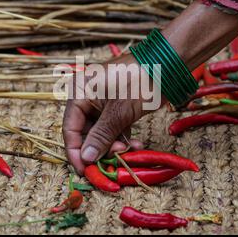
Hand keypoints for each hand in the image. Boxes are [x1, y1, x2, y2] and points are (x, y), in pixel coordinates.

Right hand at [62, 54, 159, 174]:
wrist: (167, 64)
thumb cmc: (139, 82)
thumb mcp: (119, 112)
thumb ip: (101, 136)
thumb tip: (86, 159)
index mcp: (79, 93)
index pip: (70, 129)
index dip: (76, 153)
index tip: (86, 172)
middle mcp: (86, 98)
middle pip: (85, 132)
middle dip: (100, 149)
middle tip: (116, 160)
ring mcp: (101, 102)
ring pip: (100, 133)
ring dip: (114, 145)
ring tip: (130, 150)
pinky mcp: (115, 107)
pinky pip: (112, 128)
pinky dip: (122, 138)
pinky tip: (136, 144)